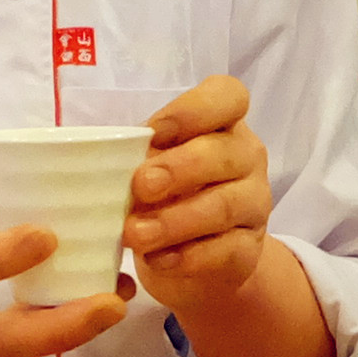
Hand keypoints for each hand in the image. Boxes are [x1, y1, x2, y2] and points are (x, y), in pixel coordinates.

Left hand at [124, 76, 281, 313]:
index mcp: (222, 124)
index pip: (229, 97)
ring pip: (225, 206)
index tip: (153, 133)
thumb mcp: (151, 166)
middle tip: (139, 187)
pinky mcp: (250, 249)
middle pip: (225, 153)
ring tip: (135, 234)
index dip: (192, 110)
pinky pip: (227, 251)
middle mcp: (246, 158)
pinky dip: (188, 257)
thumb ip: (137, 158)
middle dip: (178, 169)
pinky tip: (157, 260)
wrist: (192, 257)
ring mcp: (254, 204)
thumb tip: (103, 162)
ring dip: (175, 220)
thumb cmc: (165, 194)